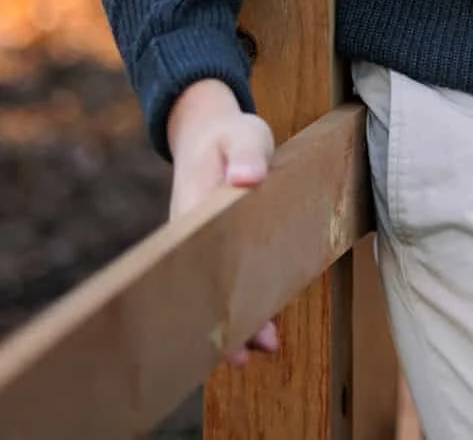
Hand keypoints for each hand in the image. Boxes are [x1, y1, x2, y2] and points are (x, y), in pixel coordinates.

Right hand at [166, 78, 279, 365]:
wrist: (208, 130)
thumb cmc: (228, 134)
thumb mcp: (242, 133)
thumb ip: (246, 152)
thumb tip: (247, 178)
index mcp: (193, 208)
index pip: (197, 260)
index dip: (206, 296)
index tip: (219, 328)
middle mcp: (190, 234)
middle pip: (202, 286)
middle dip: (220, 322)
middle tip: (242, 357)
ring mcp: (201, 243)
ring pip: (213, 289)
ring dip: (236, 318)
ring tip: (266, 346)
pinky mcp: (215, 246)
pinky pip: (225, 278)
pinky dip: (242, 299)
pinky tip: (264, 323)